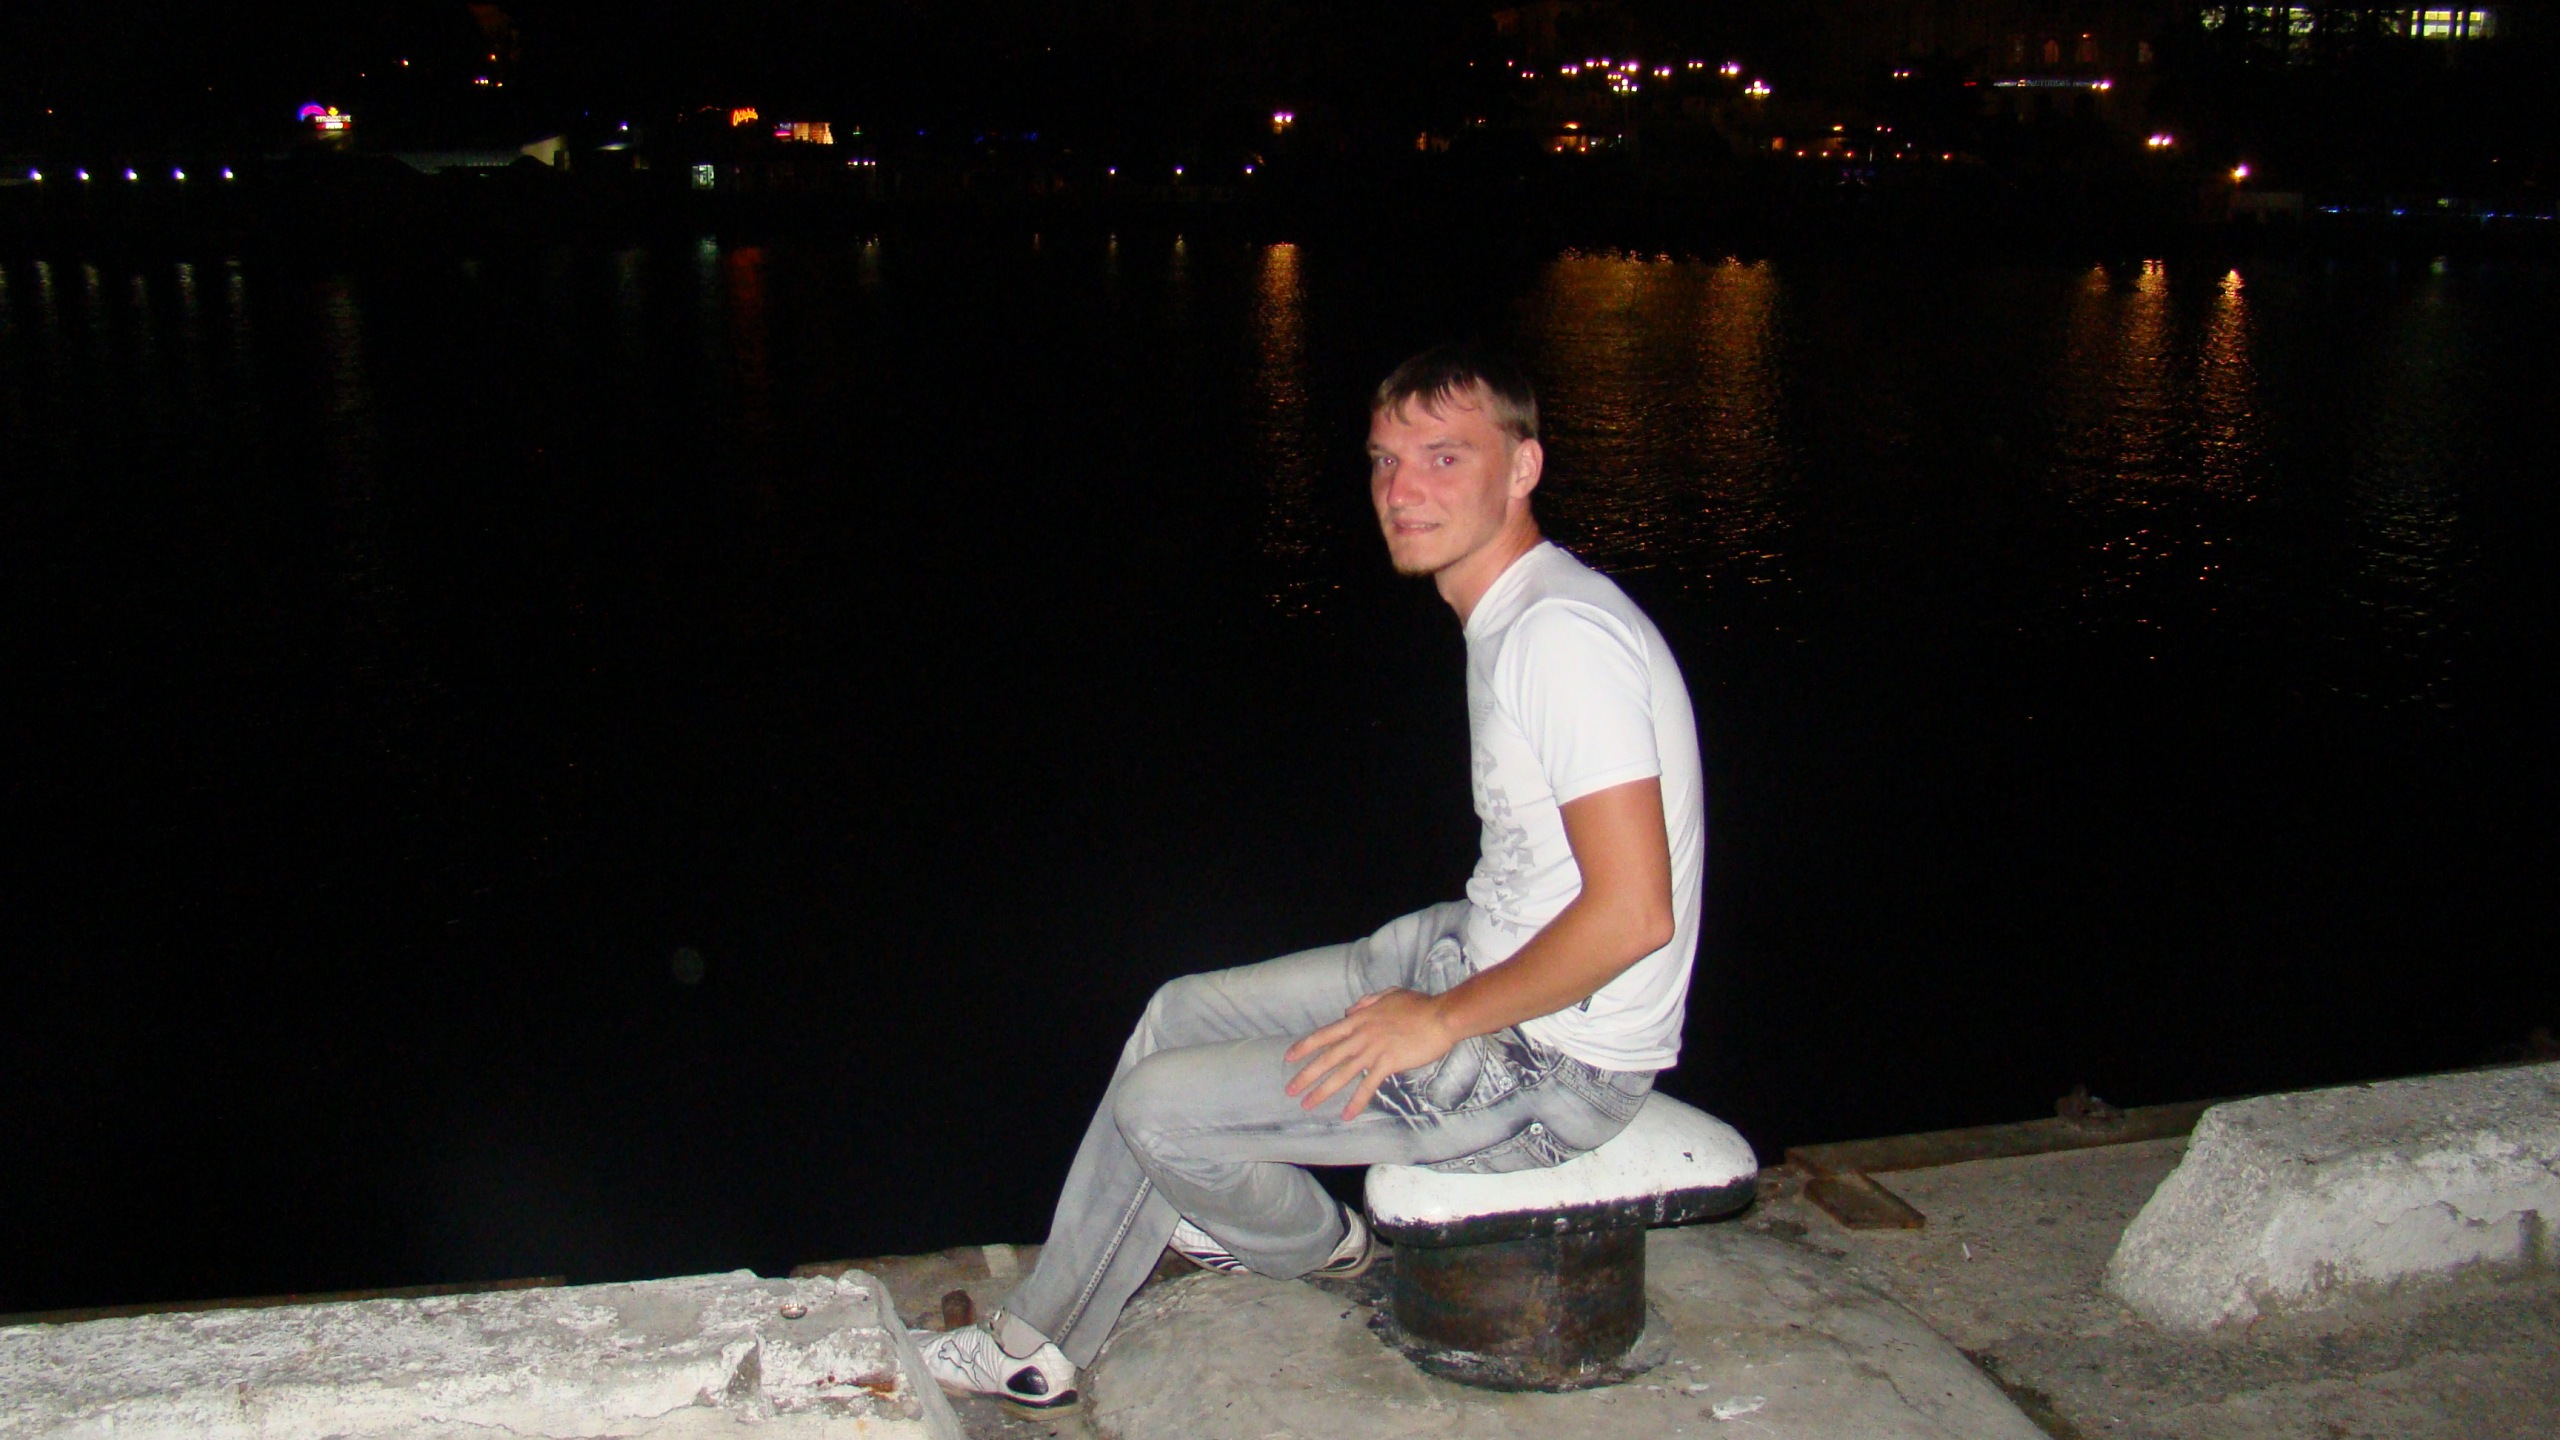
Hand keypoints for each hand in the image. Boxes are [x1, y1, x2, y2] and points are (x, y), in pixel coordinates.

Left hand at [1283, 988, 1460, 1119]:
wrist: (1440, 1016)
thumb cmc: (1418, 1005)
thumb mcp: (1389, 995)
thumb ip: (1367, 1002)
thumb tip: (1350, 1008)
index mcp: (1359, 1019)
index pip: (1325, 1034)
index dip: (1305, 1046)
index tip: (1289, 1057)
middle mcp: (1361, 1036)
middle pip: (1327, 1057)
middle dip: (1306, 1074)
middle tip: (1290, 1089)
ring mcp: (1373, 1050)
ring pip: (1342, 1073)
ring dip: (1323, 1090)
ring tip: (1308, 1104)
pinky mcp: (1388, 1063)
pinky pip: (1368, 1086)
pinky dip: (1356, 1101)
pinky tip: (1346, 1114)